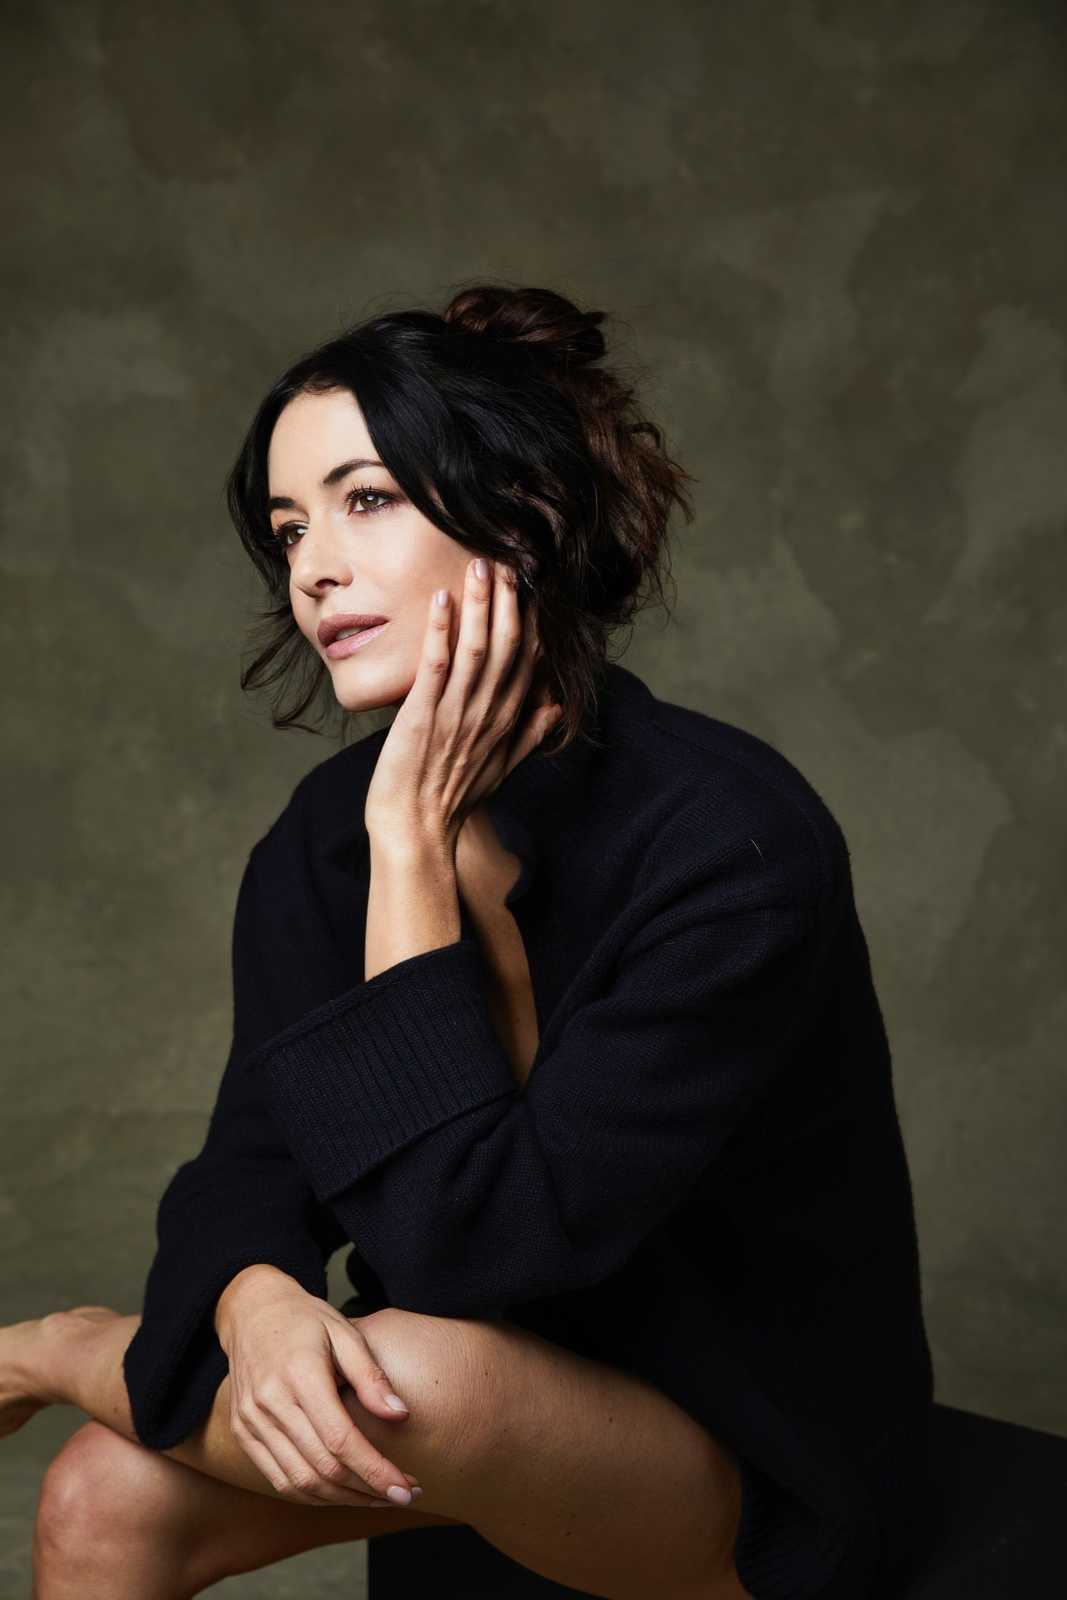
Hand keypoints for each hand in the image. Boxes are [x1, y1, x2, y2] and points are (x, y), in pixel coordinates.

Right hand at [214, 1266, 421, 1507]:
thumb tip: (401, 1415)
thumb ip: (371, 1376)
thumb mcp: (344, 1332)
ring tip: (378, 1497)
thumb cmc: (305, 1320)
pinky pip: (279, 1479)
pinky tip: (342, 1491)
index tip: (406, 1489)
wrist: (252, 1311)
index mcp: (299, 1375)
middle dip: (367, 1490)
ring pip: (300, 1482)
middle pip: (322, 1469)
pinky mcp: (243, 1433)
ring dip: (343, 1499)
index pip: (341, 1440)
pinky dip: (313, 1494)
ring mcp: (251, 1422)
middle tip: (403, 1495)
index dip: (376, 1471)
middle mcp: (270, 1404)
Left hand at [364, 557, 561, 849]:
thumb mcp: (501, 770)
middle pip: (506, 647)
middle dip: (508, 602)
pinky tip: (442, 600)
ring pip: (476, 650)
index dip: (529, 622)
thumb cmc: (451, 800)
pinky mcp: (423, 717)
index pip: (527, 662)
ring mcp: (456, 715)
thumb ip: (529, 735)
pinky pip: (435, 668)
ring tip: (480, 567)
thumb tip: (554, 706)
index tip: (529, 588)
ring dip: (480, 606)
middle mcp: (487, 714)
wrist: (417, 833)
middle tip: (506, 560)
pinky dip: (440, 632)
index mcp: (506, 722)